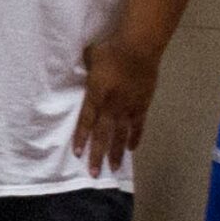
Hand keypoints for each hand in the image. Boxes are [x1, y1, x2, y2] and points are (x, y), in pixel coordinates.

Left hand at [73, 39, 160, 176]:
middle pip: (103, 134)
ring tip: (113, 169)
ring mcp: (128, 107)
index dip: (81, 137)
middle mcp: (111, 105)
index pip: (86, 120)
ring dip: (116, 152)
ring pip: (121, 135)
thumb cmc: (112, 48)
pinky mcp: (142, 105)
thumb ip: (87, 69)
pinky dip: (135, 137)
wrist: (140, 46)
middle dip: (98, 154)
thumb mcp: (91, 57)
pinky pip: (138, 125)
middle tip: (94, 173)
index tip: (77, 153)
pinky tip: (131, 149)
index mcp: (97, 94)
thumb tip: (82, 69)